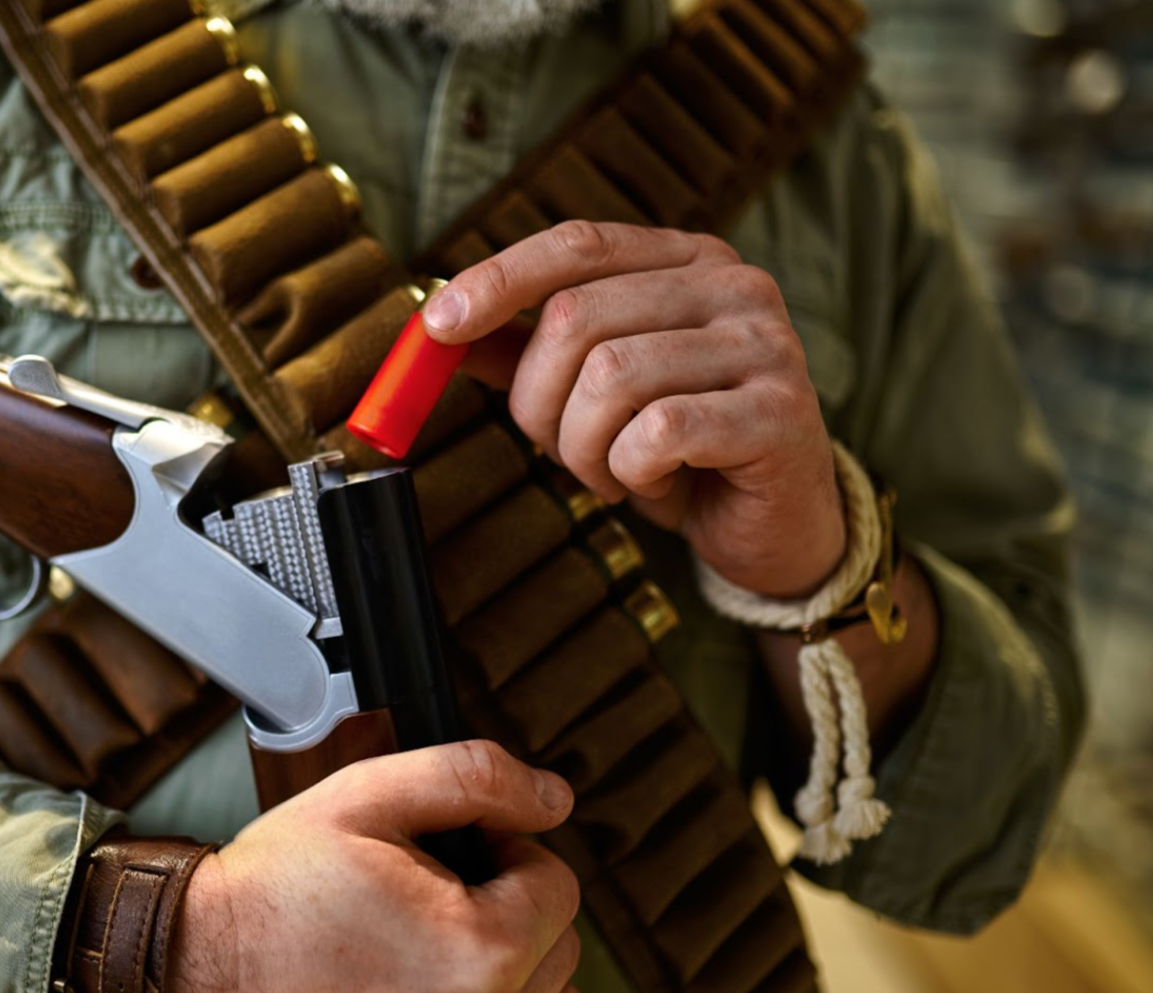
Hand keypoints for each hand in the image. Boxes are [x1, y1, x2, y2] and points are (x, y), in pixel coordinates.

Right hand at [165, 739, 583, 992]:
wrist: (197, 973)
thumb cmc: (276, 888)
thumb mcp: (367, 795)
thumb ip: (476, 777)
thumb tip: (554, 797)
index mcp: (480, 951)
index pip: (557, 886)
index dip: (506, 854)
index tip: (453, 858)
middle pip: (560, 952)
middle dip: (511, 914)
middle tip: (432, 903)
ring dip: (516, 981)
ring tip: (434, 958)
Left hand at [425, 221, 844, 598]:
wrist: (775, 525)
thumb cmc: (682, 452)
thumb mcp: (595, 395)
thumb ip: (529, 352)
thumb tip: (442, 328)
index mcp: (687, 261)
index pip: (577, 245)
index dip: (499, 280)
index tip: (437, 325)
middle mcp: (733, 285)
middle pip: (576, 316)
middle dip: (540, 401)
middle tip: (563, 449)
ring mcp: (764, 344)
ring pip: (609, 377)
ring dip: (585, 447)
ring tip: (615, 471)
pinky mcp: (777, 412)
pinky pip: (656, 434)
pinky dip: (631, 472)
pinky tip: (657, 482)